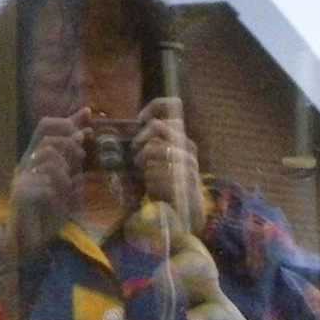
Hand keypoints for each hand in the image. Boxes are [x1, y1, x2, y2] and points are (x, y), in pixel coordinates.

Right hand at [12, 109, 85, 245]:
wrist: (31, 243)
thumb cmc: (48, 215)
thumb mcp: (67, 183)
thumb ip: (72, 160)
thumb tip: (84, 131)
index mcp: (35, 159)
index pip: (46, 127)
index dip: (68, 119)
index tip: (88, 114)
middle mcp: (26, 163)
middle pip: (46, 135)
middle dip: (69, 142)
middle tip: (82, 154)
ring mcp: (21, 177)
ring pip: (49, 158)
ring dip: (65, 173)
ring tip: (65, 190)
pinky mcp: (20, 193)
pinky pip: (47, 183)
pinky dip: (57, 193)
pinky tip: (55, 203)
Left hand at [133, 96, 205, 234]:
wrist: (187, 213)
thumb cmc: (167, 184)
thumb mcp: (156, 159)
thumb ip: (148, 143)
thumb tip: (130, 130)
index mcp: (180, 137)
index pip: (173, 105)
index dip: (153, 107)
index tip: (139, 121)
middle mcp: (187, 145)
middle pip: (157, 126)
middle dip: (140, 140)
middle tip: (135, 155)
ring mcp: (189, 162)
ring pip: (155, 148)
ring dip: (142, 161)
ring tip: (142, 173)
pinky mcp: (188, 180)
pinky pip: (160, 171)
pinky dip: (151, 179)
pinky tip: (152, 188)